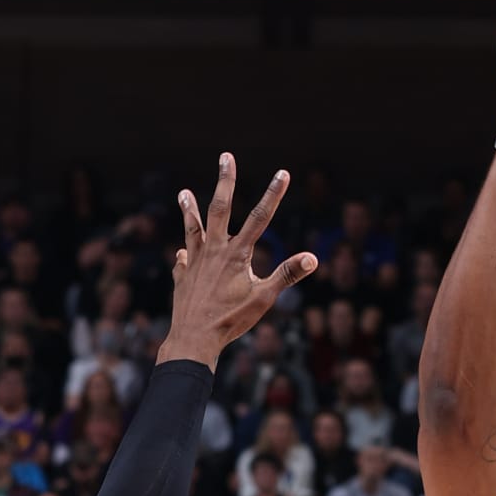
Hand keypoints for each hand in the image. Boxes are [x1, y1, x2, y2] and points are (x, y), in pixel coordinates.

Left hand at [164, 157, 314, 370]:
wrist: (194, 338)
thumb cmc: (231, 320)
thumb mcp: (264, 299)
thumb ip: (287, 275)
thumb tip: (312, 258)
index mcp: (236, 254)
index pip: (259, 218)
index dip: (273, 195)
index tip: (283, 173)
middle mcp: (214, 251)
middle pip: (219, 208)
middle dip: (226, 181)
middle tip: (226, 157)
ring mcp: (195, 261)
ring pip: (193, 228)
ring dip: (189, 209)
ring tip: (183, 192)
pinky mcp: (183, 276)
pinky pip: (183, 260)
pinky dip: (185, 254)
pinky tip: (183, 252)